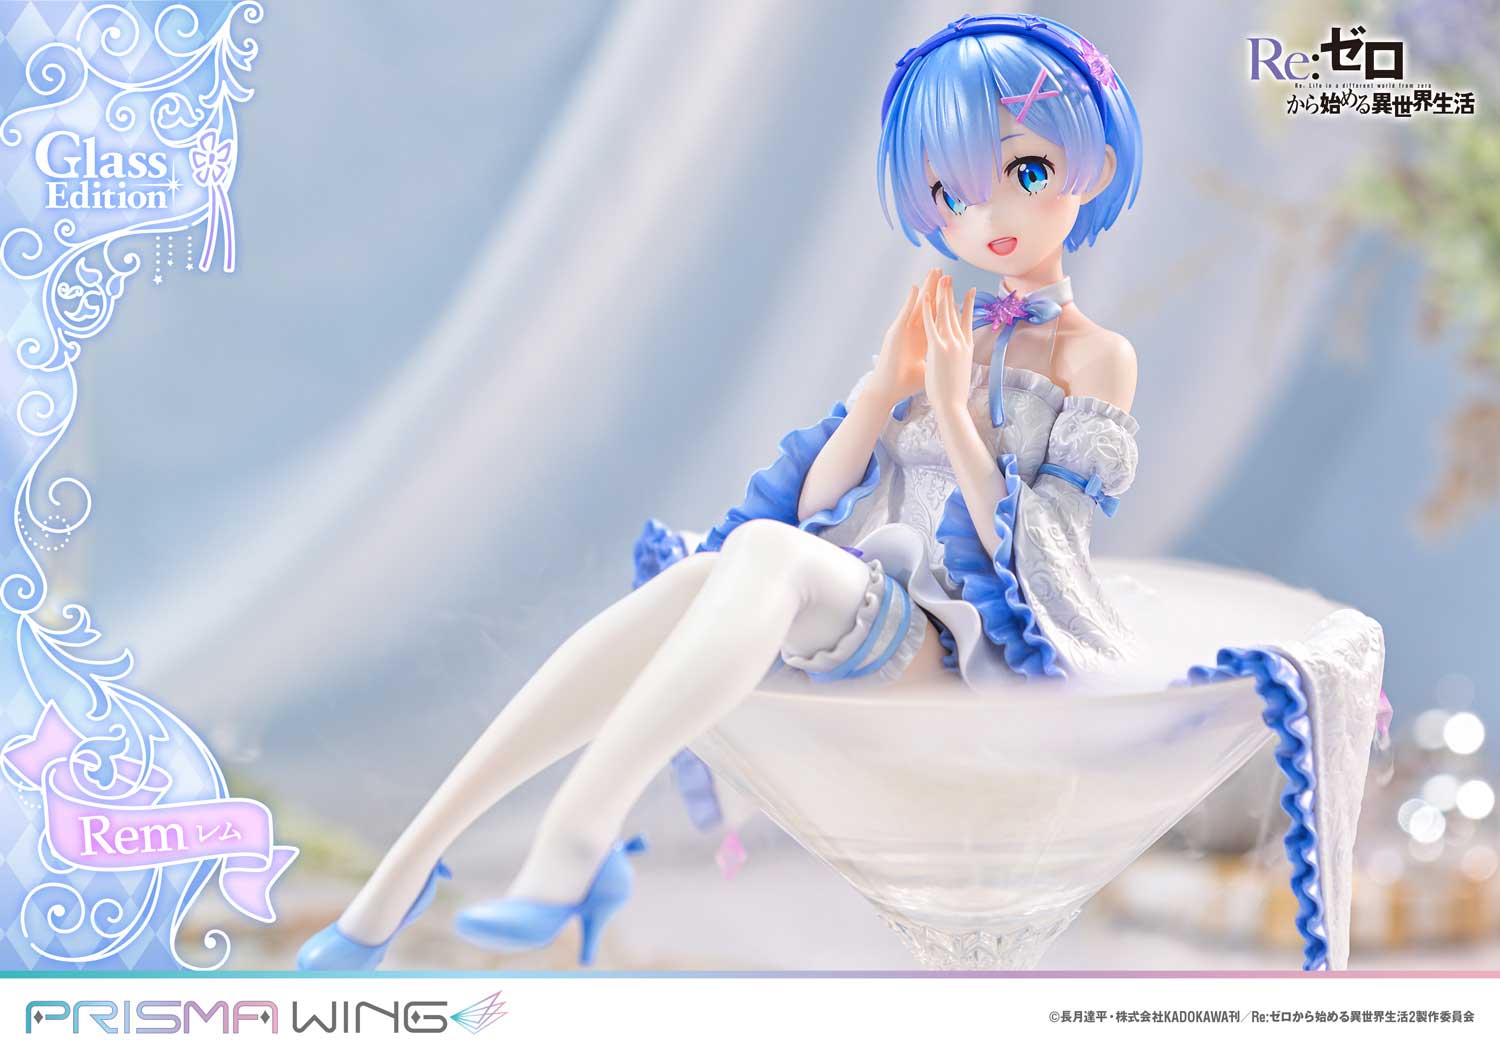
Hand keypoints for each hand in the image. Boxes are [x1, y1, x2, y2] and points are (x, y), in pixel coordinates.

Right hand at [869, 268, 940, 406]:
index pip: (935, 318)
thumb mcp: (929, 369)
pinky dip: (911, 301)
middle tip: (945, 273)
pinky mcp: (895, 334)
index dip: (944, 303)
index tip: (954, 291)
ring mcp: (904, 331)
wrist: (888, 391)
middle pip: (927, 306)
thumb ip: (939, 361)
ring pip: (917, 305)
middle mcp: (913, 332)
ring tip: (934, 272)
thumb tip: (953, 363)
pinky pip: (904, 314)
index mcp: (922, 339)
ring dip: (925, 288)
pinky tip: (916, 288)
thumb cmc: (906, 383)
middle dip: (936, 290)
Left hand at [921, 274, 976, 415]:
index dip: (967, 306)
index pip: (966, 322)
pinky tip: (927, 296)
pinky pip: (930, 324)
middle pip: (955, 313)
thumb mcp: (962, 372)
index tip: (969, 292)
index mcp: (967, 348)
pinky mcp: (938, 348)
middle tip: (950, 278)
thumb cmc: (956, 394)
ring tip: (940, 279)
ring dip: (942, 295)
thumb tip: (962, 358)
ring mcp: (950, 344)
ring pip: (944, 314)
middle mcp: (961, 342)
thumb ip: (962, 360)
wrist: (953, 405)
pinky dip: (928, 309)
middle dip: (952, 294)